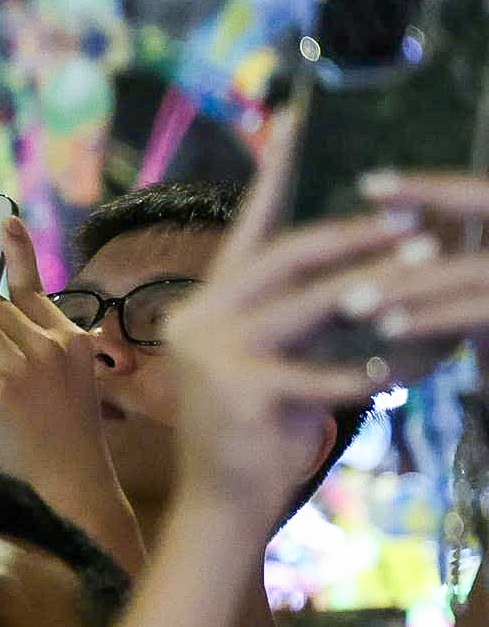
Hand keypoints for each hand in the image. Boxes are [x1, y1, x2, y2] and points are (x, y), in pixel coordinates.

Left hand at [0, 218, 125, 514]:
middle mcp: (53, 344)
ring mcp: (29, 367)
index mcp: (70, 339)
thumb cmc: (64, 445)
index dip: (17, 251)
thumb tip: (14, 328)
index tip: (2, 223)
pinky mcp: (3, 395)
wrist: (74, 490)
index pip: (35, 285)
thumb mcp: (69, 387)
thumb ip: (49, 353)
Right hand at [161, 111, 483, 527]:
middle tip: (417, 223)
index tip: (298, 122)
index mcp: (206, 303)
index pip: (248, 227)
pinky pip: (317, 372)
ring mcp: (213, 354)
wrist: (220, 505)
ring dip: (374, 285)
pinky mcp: (239, 392)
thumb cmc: (258, 432)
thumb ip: (300, 319)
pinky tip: (397, 375)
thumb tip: (366, 275)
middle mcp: (198, 317)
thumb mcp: (274, 362)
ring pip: (308, 304)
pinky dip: (361, 372)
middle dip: (356, 234)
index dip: (273, 173)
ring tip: (428, 268)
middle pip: (285, 255)